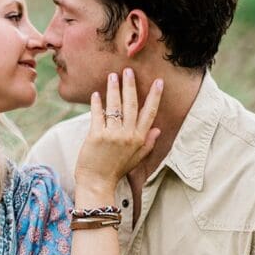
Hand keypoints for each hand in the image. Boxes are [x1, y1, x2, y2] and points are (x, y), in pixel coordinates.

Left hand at [74, 69, 161, 189]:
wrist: (97, 183)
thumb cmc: (115, 170)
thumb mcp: (136, 159)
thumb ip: (147, 144)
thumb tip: (158, 130)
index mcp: (139, 139)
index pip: (150, 113)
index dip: (155, 96)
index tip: (158, 82)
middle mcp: (128, 135)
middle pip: (132, 104)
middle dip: (131, 86)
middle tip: (128, 71)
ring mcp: (112, 135)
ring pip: (115, 106)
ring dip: (114, 89)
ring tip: (112, 76)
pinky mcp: (96, 135)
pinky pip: (98, 114)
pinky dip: (97, 103)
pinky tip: (96, 94)